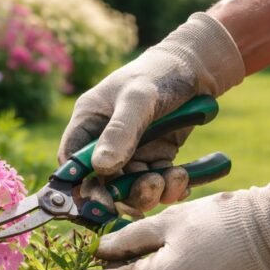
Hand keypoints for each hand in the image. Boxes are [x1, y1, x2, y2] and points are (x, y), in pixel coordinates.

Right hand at [58, 12, 243, 213]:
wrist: (197, 68)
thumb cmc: (159, 73)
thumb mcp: (138, 98)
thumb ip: (120, 131)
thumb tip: (102, 167)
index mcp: (89, 123)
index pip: (72, 162)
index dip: (81, 185)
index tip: (101, 200)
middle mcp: (105, 142)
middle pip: (102, 184)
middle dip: (124, 194)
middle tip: (149, 188)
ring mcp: (130, 153)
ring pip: (130, 190)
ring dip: (150, 192)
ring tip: (173, 177)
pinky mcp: (154, 159)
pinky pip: (155, 185)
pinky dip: (169, 188)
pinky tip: (183, 177)